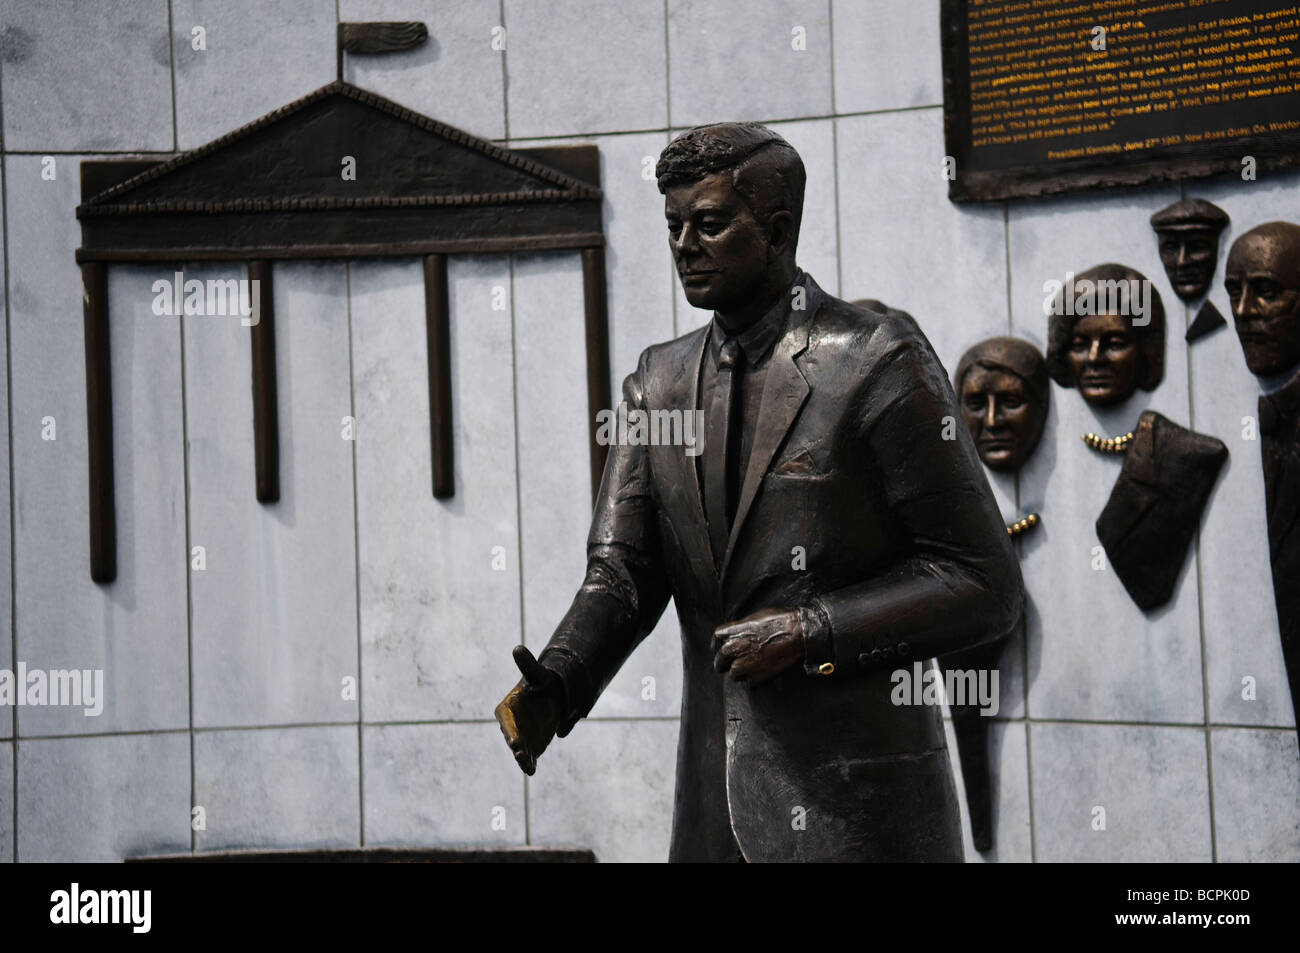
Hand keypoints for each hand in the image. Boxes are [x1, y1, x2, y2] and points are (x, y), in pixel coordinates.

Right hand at [494, 646, 563, 775]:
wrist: (552, 697)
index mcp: (506, 708)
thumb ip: (527, 665)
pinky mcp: (531, 746)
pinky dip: (530, 764)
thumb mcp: (537, 674)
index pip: (506, 721)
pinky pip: (530, 757)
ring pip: (520, 750)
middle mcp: (510, 726)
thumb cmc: (541, 683)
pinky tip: (532, 770)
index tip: (515, 740)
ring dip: (523, 758)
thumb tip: (518, 648)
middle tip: (521, 753)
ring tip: (528, 766)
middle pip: (512, 737)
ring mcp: (520, 738)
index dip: (510, 730)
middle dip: (516, 746)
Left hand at [711, 608, 804, 685]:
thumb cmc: (780, 621)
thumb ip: (740, 630)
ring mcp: (742, 666)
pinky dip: (755, 680)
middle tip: (737, 663)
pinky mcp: (755, 679)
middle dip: (726, 664)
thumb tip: (737, 636)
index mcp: (730, 632)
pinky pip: (749, 684)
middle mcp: (732, 649)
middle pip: (719, 662)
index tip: (725, 651)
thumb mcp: (755, 618)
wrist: (798, 635)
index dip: (719, 647)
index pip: (715, 642)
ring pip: (734, 675)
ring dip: (742, 673)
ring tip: (755, 666)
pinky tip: (764, 671)